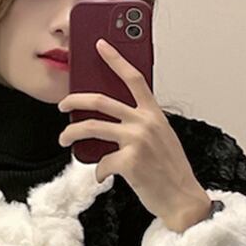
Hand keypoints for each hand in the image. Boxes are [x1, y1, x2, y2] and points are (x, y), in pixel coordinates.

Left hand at [57, 39, 212, 230]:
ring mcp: (136, 140)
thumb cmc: (171, 172)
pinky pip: (100, 163)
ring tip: (63, 138)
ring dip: (71, 133)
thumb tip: (112, 124)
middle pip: (100, 101)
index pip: (133, 78)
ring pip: (91, 127)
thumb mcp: (161, 139)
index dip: (115, 59)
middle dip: (74, 100)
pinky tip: (104, 176)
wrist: (183, 199)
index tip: (100, 46)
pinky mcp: (128, 161)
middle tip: (62, 105)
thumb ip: (141, 126)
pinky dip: (98, 172)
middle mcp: (144, 122)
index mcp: (154, 114)